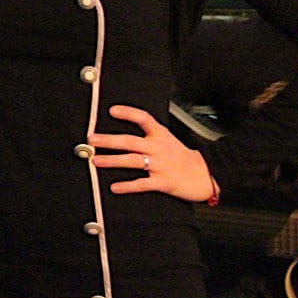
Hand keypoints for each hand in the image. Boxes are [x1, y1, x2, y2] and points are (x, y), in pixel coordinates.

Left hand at [90, 103, 215, 202]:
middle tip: (92, 140)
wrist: (205, 175)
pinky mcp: (163, 182)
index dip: (128, 113)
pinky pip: (142, 184)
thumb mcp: (167, 140)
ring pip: (132, 161)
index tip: (112, 110)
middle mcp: (158, 148)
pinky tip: (115, 187)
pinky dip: (128, 186)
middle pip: (130, 141)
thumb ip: (149, 135)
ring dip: (113, 161)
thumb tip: (124, 134)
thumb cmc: (182, 157)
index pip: (144, 119)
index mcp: (160, 135)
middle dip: (109, 140)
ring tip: (96, 161)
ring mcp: (160, 165)